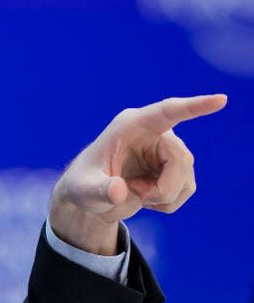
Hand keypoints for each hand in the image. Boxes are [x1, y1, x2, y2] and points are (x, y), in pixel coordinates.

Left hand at [48, 94, 226, 254]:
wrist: (90, 197)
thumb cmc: (82, 186)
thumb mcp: (83, 191)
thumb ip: (98, 190)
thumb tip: (117, 191)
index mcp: (130, 125)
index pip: (167, 112)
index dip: (194, 106)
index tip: (220, 100)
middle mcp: (153, 132)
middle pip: (180, 158)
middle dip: (164, 186)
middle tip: (138, 196)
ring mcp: (166, 150)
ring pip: (186, 177)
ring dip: (163, 196)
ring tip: (134, 193)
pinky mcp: (174, 168)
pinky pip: (187, 189)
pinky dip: (168, 202)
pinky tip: (145, 197)